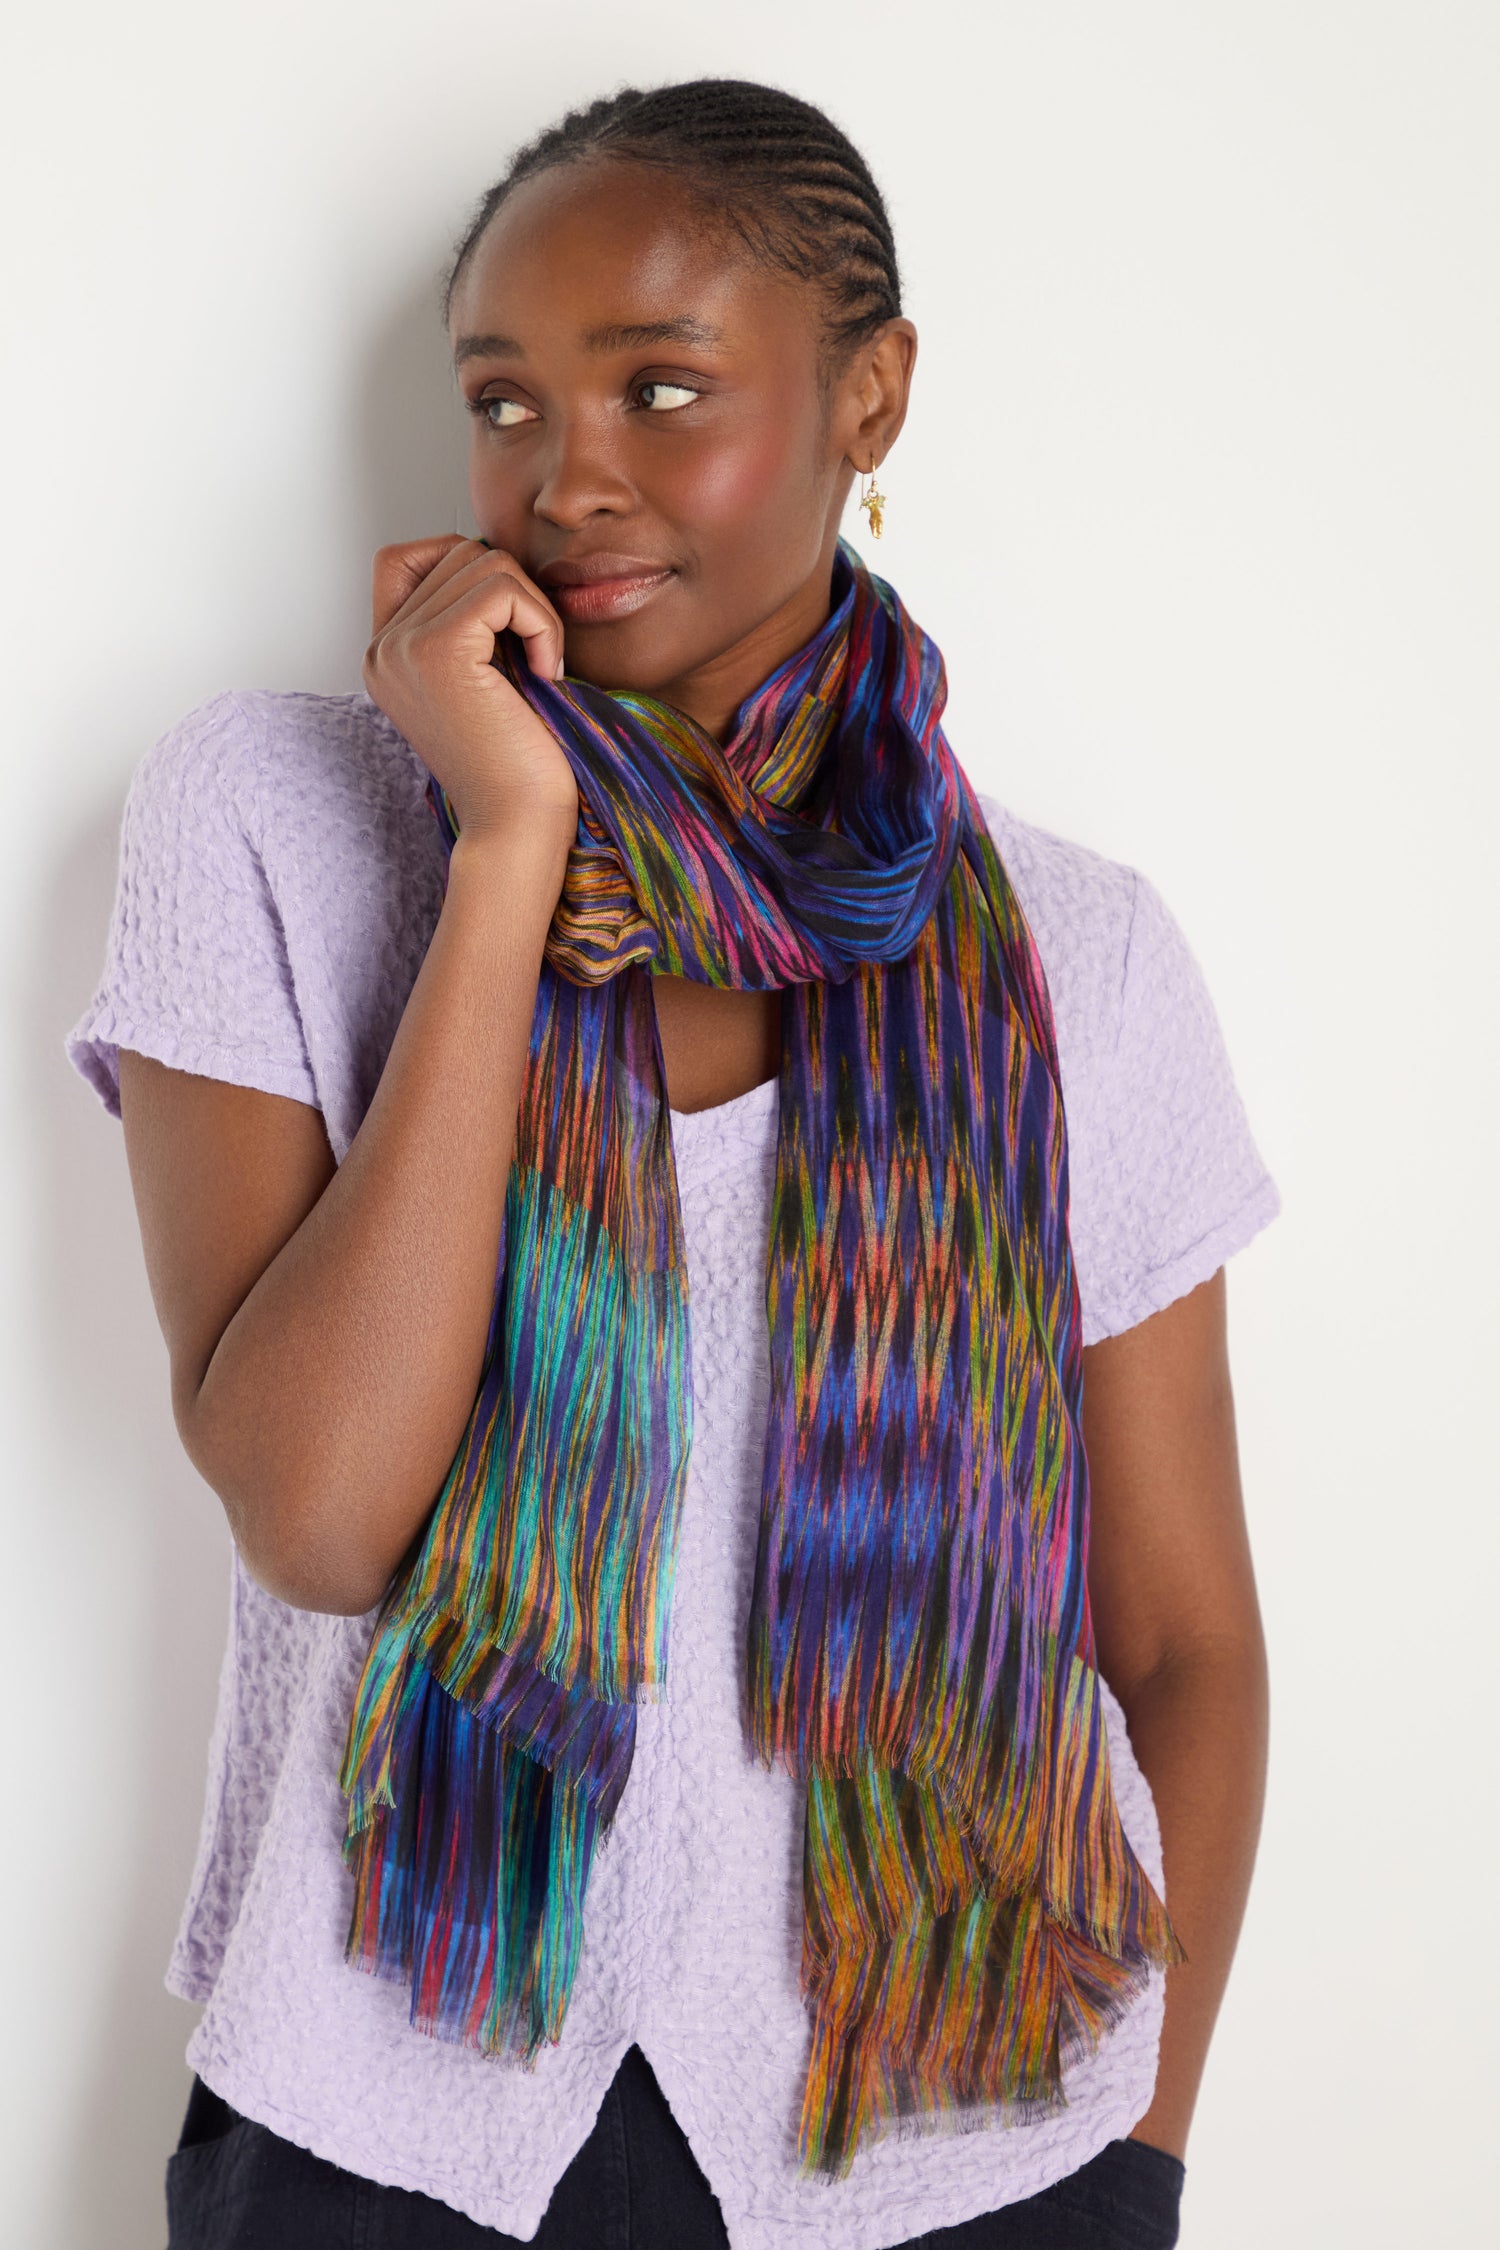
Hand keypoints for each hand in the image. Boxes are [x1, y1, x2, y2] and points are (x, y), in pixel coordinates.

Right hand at [362, 537, 577, 842]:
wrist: (517, 826)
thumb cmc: (518, 764)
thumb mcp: (483, 680)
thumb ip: (470, 622)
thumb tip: (495, 556)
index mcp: (386, 656)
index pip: (407, 556)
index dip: (467, 568)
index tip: (508, 626)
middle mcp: (382, 648)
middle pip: (455, 552)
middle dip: (515, 592)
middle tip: (537, 653)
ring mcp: (403, 647)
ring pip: (482, 562)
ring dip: (534, 607)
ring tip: (542, 666)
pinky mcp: (439, 649)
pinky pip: (502, 589)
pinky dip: (541, 621)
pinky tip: (545, 672)